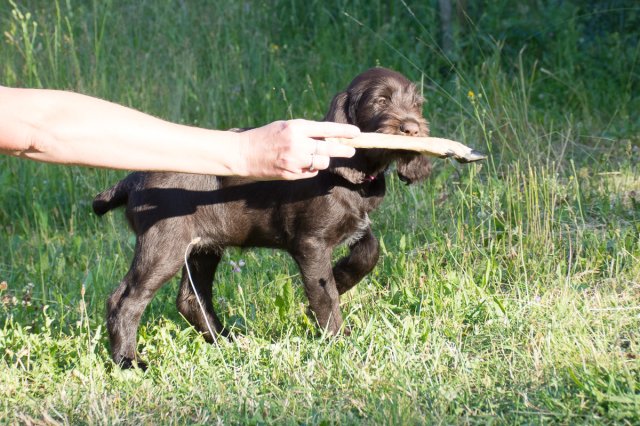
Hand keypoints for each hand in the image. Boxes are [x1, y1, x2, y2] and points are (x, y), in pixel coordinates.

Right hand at [237, 119, 358, 179]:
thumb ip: (305, 131)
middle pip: (328, 148)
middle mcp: (297, 144)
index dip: (344, 131)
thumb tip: (327, 137)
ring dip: (323, 160)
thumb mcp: (285, 126)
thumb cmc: (265, 136)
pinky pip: (311, 172)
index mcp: (296, 128)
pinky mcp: (291, 174)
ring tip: (314, 156)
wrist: (243, 154)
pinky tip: (301, 164)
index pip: (326, 129)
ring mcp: (294, 161)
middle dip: (343, 149)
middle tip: (352, 150)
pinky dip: (311, 169)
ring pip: (322, 162)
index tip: (357, 133)